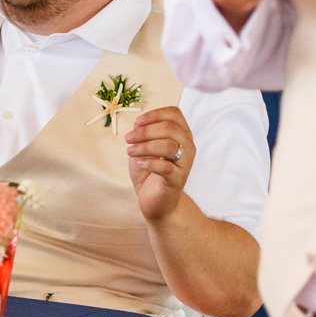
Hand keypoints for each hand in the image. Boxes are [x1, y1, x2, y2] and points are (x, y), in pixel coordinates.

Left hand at [125, 107, 192, 222]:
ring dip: (145, 146)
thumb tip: (139, 123)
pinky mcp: (178, 180)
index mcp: (181, 135)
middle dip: (145, 131)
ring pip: (169, 146)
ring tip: (130, 151)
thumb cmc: (151, 172)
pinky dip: (150, 163)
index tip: (137, 122)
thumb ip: (143, 133)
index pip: (174, 114)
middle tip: (127, 139)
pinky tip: (140, 164)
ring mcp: (184, 164)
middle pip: (170, 128)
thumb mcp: (143, 148)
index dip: (155, 114)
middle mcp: (187, 147)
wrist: (157, 202)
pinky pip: (167, 168)